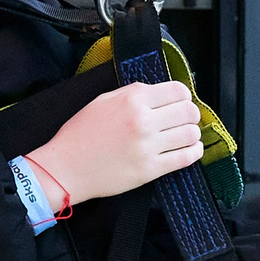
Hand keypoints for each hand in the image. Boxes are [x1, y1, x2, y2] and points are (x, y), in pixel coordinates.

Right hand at [27, 80, 202, 204]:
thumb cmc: (80, 134)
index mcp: (133, 99)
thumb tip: (159, 92)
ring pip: (190, 134)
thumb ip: (133, 93)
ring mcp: (148, 146)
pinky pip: (185, 158)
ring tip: (185, 135)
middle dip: (190, 114)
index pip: (178, 91)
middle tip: (184, 119)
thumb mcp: (103, 101)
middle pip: (189, 111)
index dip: (183, 96)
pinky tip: (191, 149)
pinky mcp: (150, 169)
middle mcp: (143, 121)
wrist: (65, 168)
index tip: (180, 101)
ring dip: (192, 133)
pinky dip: (194, 152)